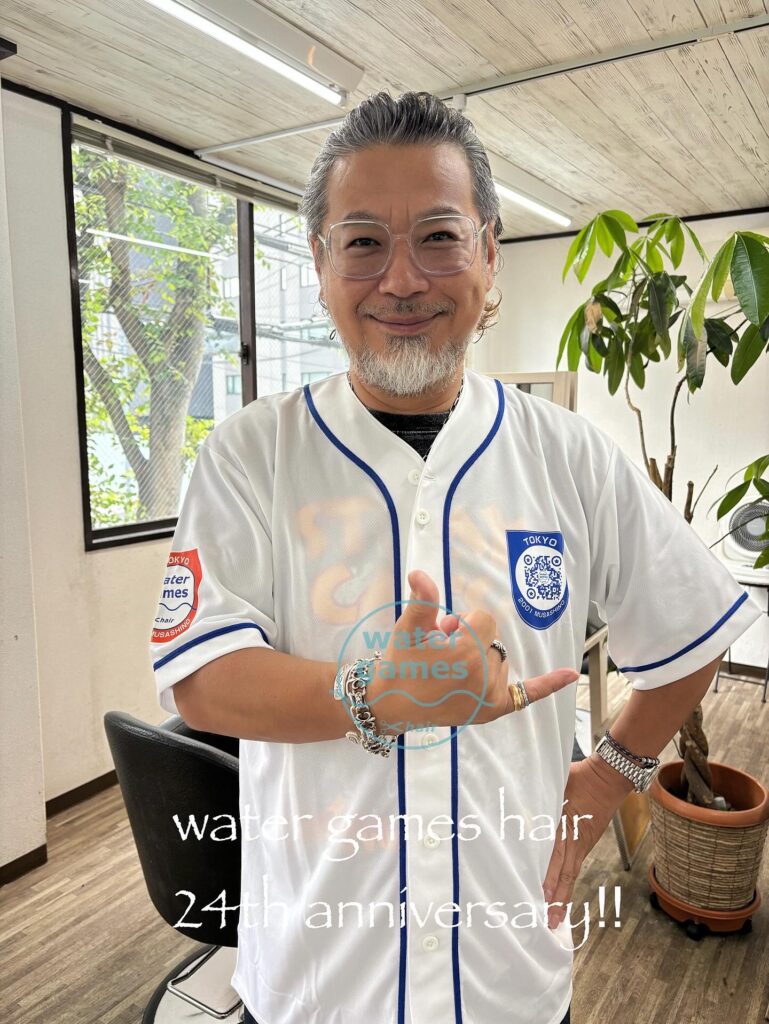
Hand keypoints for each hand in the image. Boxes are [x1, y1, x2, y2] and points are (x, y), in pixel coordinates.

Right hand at [368, 569, 577, 732]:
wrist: (391, 703)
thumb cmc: (400, 662)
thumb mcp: (409, 628)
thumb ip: (423, 600)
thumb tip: (420, 573)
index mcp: (467, 654)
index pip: (484, 620)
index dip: (461, 623)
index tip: (441, 634)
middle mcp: (484, 677)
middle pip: (493, 640)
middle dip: (470, 640)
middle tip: (442, 652)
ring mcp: (490, 697)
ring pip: (500, 660)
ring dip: (482, 658)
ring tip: (451, 669)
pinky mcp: (492, 709)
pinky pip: (527, 694)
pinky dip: (548, 684)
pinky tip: (570, 675)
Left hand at [542, 755, 632, 929]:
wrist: (608, 778)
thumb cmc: (580, 777)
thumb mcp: (556, 783)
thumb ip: (539, 797)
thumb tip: (518, 804)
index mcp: (565, 823)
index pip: (553, 855)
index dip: (548, 876)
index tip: (539, 894)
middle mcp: (574, 838)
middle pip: (563, 871)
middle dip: (555, 897)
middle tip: (547, 919)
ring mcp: (582, 843)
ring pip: (571, 873)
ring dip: (563, 896)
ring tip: (555, 917)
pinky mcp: (587, 843)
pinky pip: (575, 866)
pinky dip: (568, 882)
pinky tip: (562, 895)